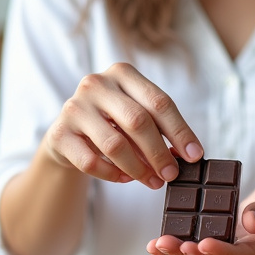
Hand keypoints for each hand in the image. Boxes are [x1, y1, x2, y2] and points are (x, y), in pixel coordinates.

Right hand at [43, 62, 202, 188]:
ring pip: (115, 144)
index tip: (195, 155)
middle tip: (172, 174)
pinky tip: (125, 178)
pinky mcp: (59, 133)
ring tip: (153, 182)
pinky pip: (92, 162)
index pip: (159, 102)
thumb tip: (187, 155)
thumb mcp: (135, 116)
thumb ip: (159, 129)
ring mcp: (74, 107)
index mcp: (122, 73)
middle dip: (159, 152)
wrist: (68, 135)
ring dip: (139, 168)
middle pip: (138, 121)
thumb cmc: (112, 124)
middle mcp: (96, 84)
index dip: (180, 131)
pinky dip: (113, 174)